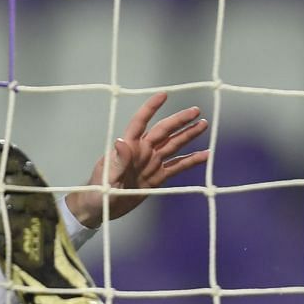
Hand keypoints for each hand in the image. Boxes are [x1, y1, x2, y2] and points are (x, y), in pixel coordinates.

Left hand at [65, 92, 209, 228]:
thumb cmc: (98, 191)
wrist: (99, 208)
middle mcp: (142, 151)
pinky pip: (177, 167)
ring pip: (173, 145)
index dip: (151, 108)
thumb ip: (118, 161)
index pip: (140, 123)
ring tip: (203, 125)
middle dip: (179, 120)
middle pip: (163, 131)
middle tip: (196, 110)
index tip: (164, 95)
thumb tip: (120, 141)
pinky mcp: (157, 177)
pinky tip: (205, 155)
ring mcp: (151, 163)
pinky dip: (191, 161)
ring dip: (188, 135)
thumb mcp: (107, 177)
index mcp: (128, 147)